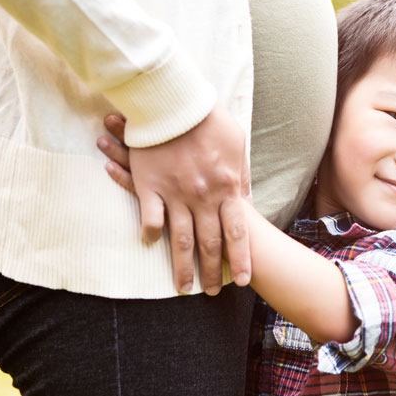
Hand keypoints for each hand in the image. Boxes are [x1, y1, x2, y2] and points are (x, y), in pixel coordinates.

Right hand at [98, 108, 251, 295]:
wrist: (176, 102)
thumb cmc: (209, 119)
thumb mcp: (237, 145)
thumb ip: (240, 176)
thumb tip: (245, 199)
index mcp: (228, 187)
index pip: (238, 232)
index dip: (242, 259)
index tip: (243, 281)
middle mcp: (203, 196)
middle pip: (210, 243)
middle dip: (212, 272)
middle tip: (210, 293)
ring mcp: (176, 193)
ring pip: (181, 240)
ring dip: (182, 267)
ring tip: (183, 288)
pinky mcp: (150, 186)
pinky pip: (151, 219)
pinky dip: (151, 235)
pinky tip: (151, 246)